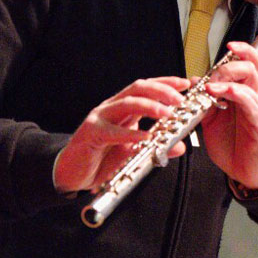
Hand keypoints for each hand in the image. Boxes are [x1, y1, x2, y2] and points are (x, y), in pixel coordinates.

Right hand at [54, 77, 189, 192]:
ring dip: (150, 106)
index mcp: (124, 109)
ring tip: (166, 113)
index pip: (147, 88)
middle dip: (162, 90)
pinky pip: (112, 131)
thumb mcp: (134, 152)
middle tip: (179, 100)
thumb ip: (157, 147)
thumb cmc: (101, 158)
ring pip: (127, 103)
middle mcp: (112, 108)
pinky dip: (129, 134)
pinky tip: (144, 137)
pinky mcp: (91, 134)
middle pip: (139, 88)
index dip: (166, 83)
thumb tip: (180, 146)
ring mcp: (100, 118)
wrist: (73, 174)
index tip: (185, 84)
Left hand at [200, 42, 257, 189]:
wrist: (246, 172)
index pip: (249, 63)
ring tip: (210, 85)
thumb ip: (205, 101)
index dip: (241, 51)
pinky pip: (248, 100)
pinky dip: (232, 93)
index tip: (228, 45)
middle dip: (228, 64)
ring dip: (227, 76)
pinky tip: (216, 95)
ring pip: (250, 78)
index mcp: (244, 93)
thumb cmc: (233, 146)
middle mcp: (255, 97)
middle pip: (250, 65)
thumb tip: (195, 81)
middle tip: (211, 75)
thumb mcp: (212, 121)